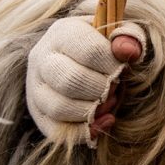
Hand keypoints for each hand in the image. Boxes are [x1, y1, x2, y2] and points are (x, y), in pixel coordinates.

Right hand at [26, 17, 144, 145]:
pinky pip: (56, 130)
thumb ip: (129, 36)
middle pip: (69, 80)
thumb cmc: (104, 43)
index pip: (88, 50)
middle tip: (115, 86)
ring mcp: (35, 87)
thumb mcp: (119, 32)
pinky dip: (84, 131)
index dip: (112, 64)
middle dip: (101, 88)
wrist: (79, 57)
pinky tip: (105, 121)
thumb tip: (129, 51)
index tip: (123, 67)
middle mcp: (41, 58)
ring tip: (110, 101)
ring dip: (93, 110)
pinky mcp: (37, 112)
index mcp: (62, 32)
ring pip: (59, 107)